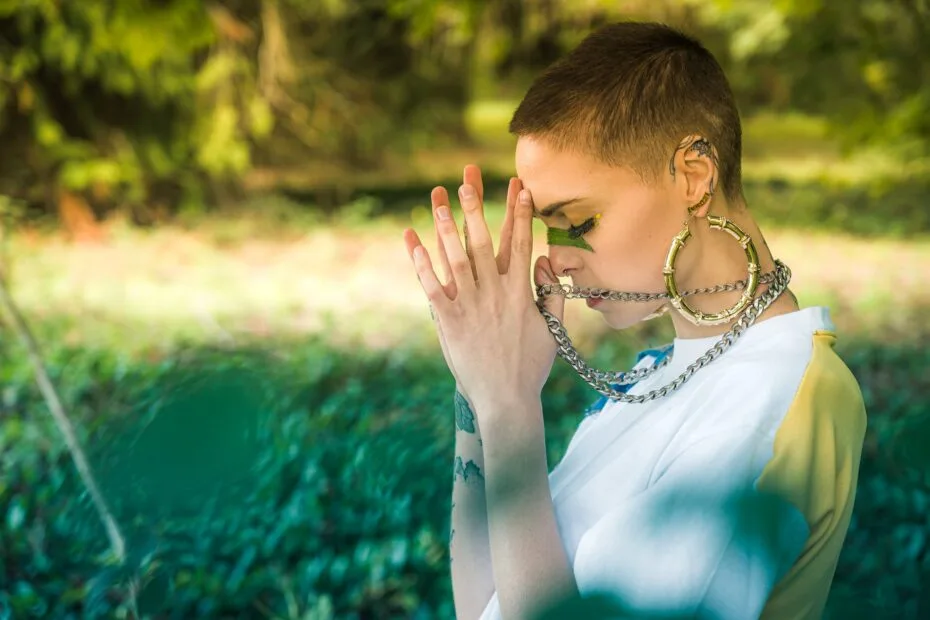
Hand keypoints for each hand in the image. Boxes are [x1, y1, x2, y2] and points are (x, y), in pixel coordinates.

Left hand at [403, 165, 565, 417]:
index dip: (519, 213)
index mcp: (521, 293)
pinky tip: (412, 241)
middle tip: (467, 179)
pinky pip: (432, 286)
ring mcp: (469, 306)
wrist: (506, 400)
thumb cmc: (531, 365)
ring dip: (445, 226)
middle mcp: (494, 294)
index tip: (519, 186)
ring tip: (437, 199)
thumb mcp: (553, 328)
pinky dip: (421, 263)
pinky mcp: (448, 321)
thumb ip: (551, 292)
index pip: (520, 243)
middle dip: (475, 208)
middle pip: (483, 242)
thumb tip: (542, 261)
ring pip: (455, 258)